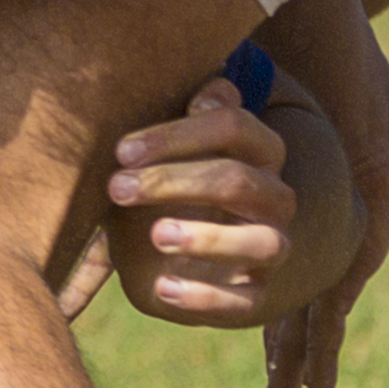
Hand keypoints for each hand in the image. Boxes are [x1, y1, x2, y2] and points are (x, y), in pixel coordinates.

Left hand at [99, 81, 305, 327]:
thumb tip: (204, 86)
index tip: (120, 151)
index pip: (234, 125)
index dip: (178, 135)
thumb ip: (173, 118)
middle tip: (116, 188)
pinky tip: (164, 287)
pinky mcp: (255, 295)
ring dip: (209, 237)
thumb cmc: (157, 183)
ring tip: (157, 234)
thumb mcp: (156, 148)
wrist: (159, 253)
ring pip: (264, 241)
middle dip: (174, 181)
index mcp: (253, 149)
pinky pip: (245, 301)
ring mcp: (269, 246)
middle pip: (238, 179)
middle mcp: (272, 196)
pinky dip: (207, 296)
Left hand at [246, 112, 388, 387]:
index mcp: (324, 260)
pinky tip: (298, 382)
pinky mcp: (341, 248)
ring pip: (300, 335)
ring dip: (288, 386)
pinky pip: (324, 308)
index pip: (302, 323)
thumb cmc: (383, 135)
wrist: (359, 90)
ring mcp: (322, 258)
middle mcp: (314, 264)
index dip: (291, 365)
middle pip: (292, 338)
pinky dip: (311, 350)